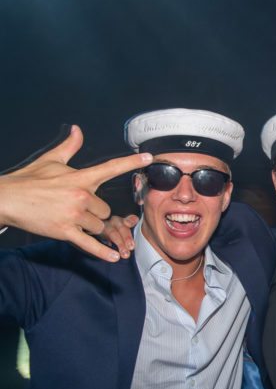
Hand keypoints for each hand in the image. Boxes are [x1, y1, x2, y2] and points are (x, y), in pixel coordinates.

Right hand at [0, 125, 151, 261]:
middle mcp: (80, 195)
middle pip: (106, 210)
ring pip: (100, 226)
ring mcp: (74, 214)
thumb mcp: (50, 160)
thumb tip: (78, 130)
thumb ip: (69, 147)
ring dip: (91, 227)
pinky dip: (102, 252)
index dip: (131, 162)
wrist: (5, 199)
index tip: (148, 157)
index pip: (111, 167)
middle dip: (95, 213)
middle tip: (75, 209)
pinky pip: (90, 243)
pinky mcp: (65, 231)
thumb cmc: (29, 181)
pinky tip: (114, 258)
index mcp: (79, 177)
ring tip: (70, 219)